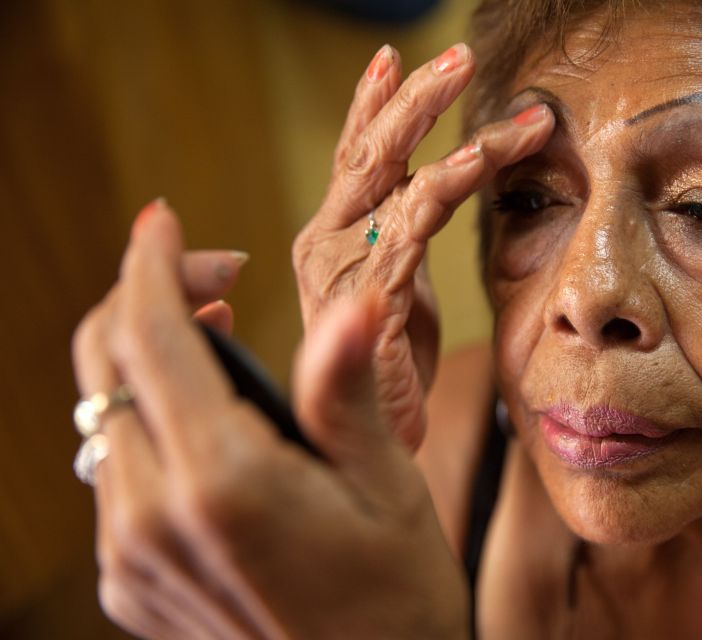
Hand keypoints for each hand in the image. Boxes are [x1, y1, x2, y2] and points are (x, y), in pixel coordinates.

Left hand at [72, 201, 468, 638]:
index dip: (151, 264)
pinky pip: (115, 471)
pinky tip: (203, 413)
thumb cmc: (396, 597)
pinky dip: (146, 419)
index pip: (150, 338)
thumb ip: (347, 393)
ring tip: (215, 325)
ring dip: (146, 356)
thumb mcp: (387, 487)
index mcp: (221, 482)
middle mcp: (152, 519)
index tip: (165, 219)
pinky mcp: (128, 582)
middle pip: (105, 367)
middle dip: (145, 296)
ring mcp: (130, 557)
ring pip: (103, 418)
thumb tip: (352, 304)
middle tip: (215, 272)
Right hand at [292, 43, 554, 448]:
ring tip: (505, 109)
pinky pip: (411, 225)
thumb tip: (440, 181)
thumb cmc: (388, 362)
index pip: (356, 155)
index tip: (396, 57)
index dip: (374, 104)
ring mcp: (340, 266)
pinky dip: (447, 184)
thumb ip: (409, 230)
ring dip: (445, 131)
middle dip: (412, 98)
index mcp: (336, 233)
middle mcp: (327, 240)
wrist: (371, 442)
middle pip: (367, 150)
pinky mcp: (366, 296)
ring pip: (392, 175)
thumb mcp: (402, 281)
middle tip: (457, 56)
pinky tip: (480, 160)